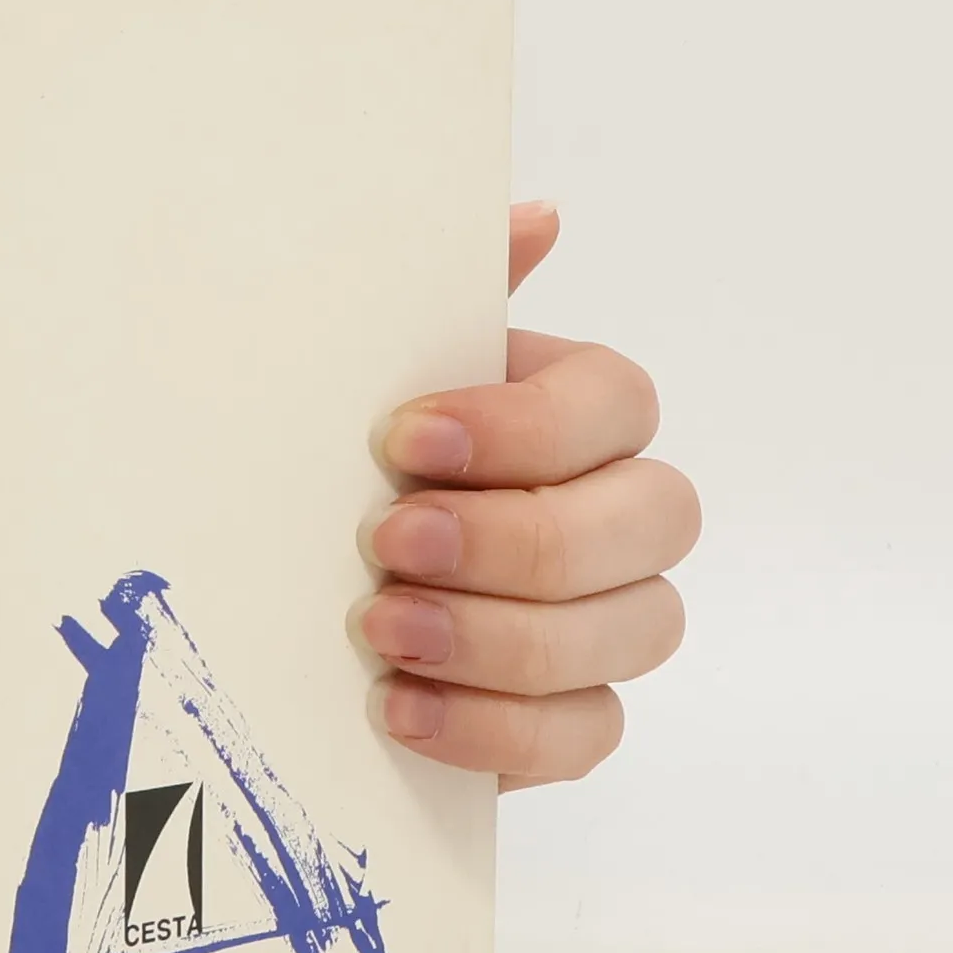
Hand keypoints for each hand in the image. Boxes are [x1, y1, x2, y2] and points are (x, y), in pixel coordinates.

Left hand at [352, 202, 698, 789]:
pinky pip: (587, 734)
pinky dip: (497, 729)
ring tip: (383, 634)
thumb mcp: (374, 374)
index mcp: (582, 415)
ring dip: (504, 638)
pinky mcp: (572, 716)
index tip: (401, 441)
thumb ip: (446, 301)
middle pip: (651, 522)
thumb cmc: (352, 465)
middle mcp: (621, 515)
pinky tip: (402, 710)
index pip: (614, 407)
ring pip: (631, 632)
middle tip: (391, 543)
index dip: (521, 428)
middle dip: (519, 538)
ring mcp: (610, 622)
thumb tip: (539, 217)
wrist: (301, 586)